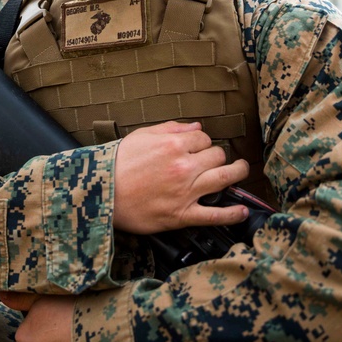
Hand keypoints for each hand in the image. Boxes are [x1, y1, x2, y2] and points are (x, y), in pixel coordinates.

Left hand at [1, 292, 76, 341]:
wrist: (97, 332)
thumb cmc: (69, 311)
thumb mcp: (43, 298)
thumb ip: (20, 299)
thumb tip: (2, 296)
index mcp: (23, 335)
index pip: (30, 330)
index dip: (45, 322)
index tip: (58, 317)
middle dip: (48, 340)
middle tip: (65, 329)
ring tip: (72, 340)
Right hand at [113, 121, 249, 233]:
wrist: (99, 194)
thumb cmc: (117, 164)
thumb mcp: (141, 137)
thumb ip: (171, 129)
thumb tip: (197, 127)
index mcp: (173, 145)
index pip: (204, 139)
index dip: (202, 142)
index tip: (198, 148)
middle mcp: (184, 167)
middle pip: (217, 156)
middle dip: (218, 156)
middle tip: (216, 159)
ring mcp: (185, 192)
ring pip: (224, 179)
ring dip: (238, 173)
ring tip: (241, 171)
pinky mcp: (182, 215)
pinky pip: (214, 215)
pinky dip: (232, 214)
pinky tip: (242, 211)